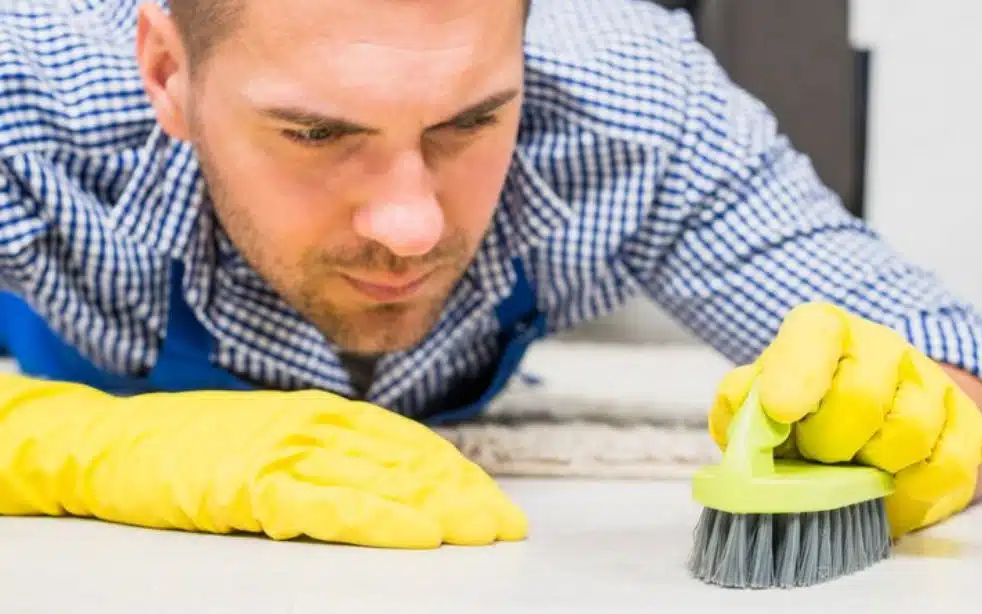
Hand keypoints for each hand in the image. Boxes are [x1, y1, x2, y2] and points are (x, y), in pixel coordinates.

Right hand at [0, 375, 526, 547]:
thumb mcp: (278, 435)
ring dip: (439, 508)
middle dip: (463, 496)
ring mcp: (289, 451)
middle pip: (409, 463)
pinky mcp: (257, 483)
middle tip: (505, 524)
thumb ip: (334, 451)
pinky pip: (332, 504)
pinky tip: (417, 535)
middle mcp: (318, 426)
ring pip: (383, 480)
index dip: (458, 476)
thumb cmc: (198, 446)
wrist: (118, 442)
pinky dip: (380, 520)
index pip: (412, 445)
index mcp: (327, 413)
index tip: (494, 503)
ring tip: (480, 532)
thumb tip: (397, 478)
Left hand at [708, 302, 981, 537]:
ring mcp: (928, 382)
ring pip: (909, 432)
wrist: (860, 422)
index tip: (781, 410)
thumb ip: (741, 407)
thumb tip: (747, 430)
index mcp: (820, 332)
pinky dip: (912, 493)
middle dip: (828, 443)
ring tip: (851, 470)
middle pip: (861, 397)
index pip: (814, 334)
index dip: (797, 373)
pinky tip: (887, 489)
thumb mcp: (755, 401)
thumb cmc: (797, 410)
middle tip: (815, 456)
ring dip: (871, 468)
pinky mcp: (965, 424)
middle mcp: (879, 346)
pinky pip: (947, 466)